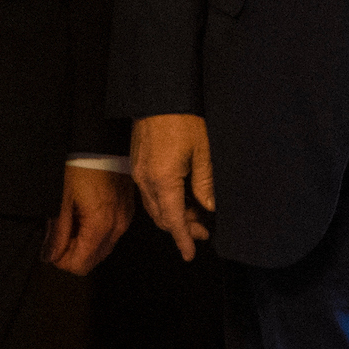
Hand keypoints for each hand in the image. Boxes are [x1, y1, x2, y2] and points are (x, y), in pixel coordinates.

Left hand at [46, 164, 135, 274]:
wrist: (101, 139)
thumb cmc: (80, 163)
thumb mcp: (61, 198)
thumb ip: (57, 232)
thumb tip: (51, 256)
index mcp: (102, 224)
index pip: (81, 265)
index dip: (61, 260)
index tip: (52, 243)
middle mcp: (119, 225)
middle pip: (93, 260)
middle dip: (73, 253)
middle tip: (60, 230)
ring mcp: (126, 217)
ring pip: (103, 248)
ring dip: (85, 242)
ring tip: (72, 218)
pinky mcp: (128, 208)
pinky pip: (111, 233)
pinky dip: (96, 231)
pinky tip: (85, 212)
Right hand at [131, 113, 214, 261]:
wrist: (158, 95)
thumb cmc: (183, 119)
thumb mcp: (202, 152)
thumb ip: (205, 183)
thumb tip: (209, 207)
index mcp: (163, 180)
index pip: (173, 220)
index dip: (183, 239)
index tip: (190, 254)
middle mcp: (146, 180)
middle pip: (163, 216)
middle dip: (182, 228)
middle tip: (203, 232)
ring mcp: (140, 172)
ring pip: (156, 206)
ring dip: (174, 216)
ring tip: (197, 217)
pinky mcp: (138, 164)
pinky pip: (150, 193)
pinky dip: (166, 202)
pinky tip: (182, 200)